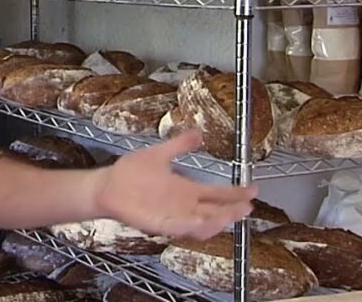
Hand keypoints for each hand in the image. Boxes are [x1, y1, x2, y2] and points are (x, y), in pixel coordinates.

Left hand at [92, 130, 256, 240]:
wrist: (108, 184)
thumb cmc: (132, 172)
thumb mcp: (159, 154)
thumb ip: (179, 145)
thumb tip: (199, 132)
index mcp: (186, 189)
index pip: (216, 194)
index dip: (235, 193)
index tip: (253, 189)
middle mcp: (184, 205)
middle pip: (215, 211)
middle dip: (232, 210)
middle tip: (248, 206)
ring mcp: (172, 216)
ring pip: (202, 224)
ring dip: (217, 221)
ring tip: (230, 215)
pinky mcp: (158, 224)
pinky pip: (179, 229)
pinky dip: (191, 227)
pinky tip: (202, 222)